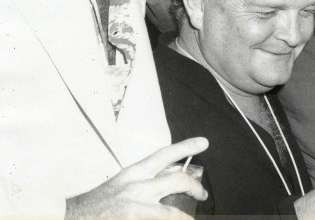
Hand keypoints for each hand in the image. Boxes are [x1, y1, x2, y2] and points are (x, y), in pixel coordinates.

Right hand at [65, 137, 208, 219]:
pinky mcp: (134, 219)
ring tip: (192, 219)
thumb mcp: (122, 185)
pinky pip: (164, 219)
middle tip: (203, 194)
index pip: (165, 154)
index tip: (204, 143)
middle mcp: (138, 186)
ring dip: (186, 217)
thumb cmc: (96, 205)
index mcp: (134, 172)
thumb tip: (167, 185)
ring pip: (173, 211)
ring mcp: (137, 206)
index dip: (187, 147)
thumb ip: (144, 182)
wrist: (70, 218)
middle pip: (178, 180)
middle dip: (196, 187)